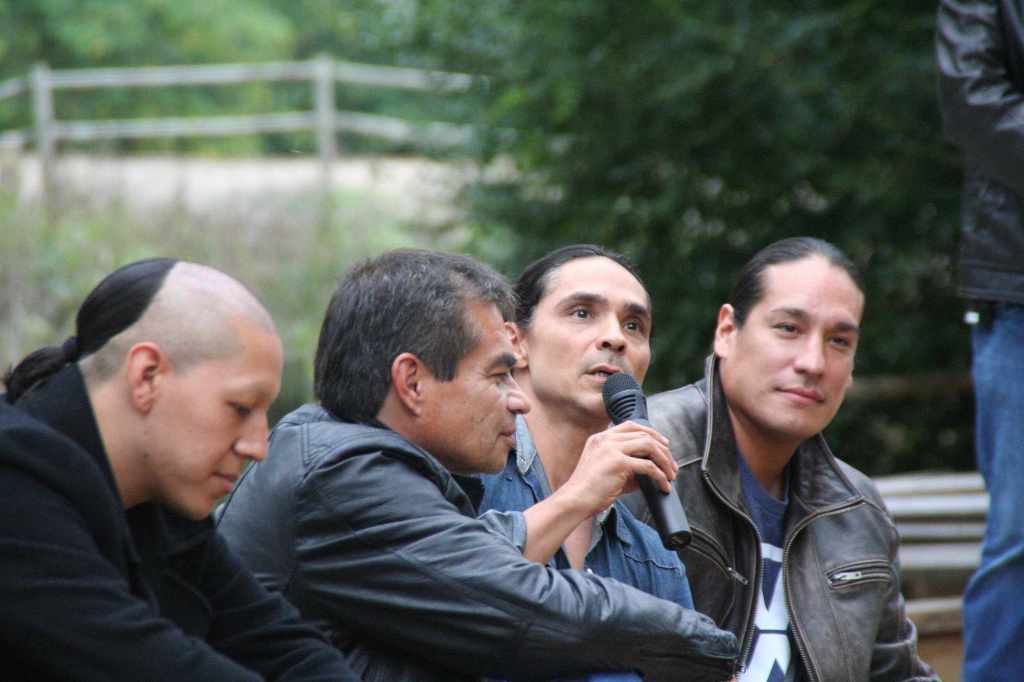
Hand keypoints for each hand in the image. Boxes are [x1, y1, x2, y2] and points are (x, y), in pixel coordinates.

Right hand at [558, 420, 675, 516]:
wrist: (575, 500)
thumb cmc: (588, 491)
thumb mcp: (607, 471)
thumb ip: (626, 466)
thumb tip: (651, 471)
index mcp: (599, 438)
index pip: (630, 426)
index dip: (650, 432)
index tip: (663, 444)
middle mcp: (605, 440)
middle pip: (644, 434)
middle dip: (663, 449)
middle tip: (672, 464)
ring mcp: (611, 449)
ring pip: (649, 446)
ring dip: (664, 460)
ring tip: (670, 475)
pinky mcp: (618, 463)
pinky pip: (648, 466)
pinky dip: (660, 476)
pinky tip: (663, 485)